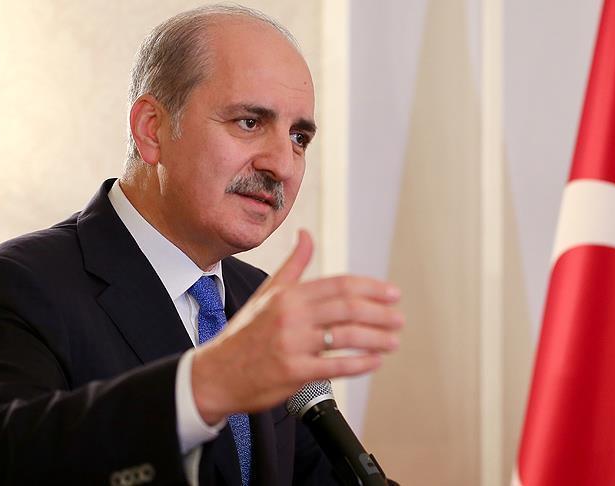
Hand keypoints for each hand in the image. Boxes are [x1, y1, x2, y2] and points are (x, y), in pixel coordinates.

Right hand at [190, 229, 403, 422]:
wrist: (215, 374)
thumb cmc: (244, 334)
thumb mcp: (266, 294)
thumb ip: (293, 265)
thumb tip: (306, 234)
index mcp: (288, 295)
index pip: (339, 285)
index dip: (371, 288)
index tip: (392, 294)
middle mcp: (291, 316)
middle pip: (348, 308)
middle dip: (380, 313)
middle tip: (399, 318)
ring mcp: (292, 345)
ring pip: (346, 337)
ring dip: (376, 338)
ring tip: (392, 341)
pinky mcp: (293, 372)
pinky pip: (335, 366)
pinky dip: (360, 363)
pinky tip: (375, 361)